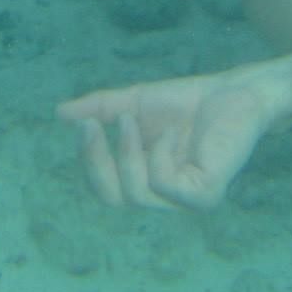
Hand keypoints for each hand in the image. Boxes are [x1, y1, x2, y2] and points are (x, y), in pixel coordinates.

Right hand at [58, 65, 278, 210]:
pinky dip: (159, 154)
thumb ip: (101, 110)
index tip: (84, 126)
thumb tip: (59, 113)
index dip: (89, 162)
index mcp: (146, 181)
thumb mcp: (134, 104)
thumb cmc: (187, 102)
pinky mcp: (205, 196)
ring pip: (136, 194)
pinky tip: (172, 133)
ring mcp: (185, 200)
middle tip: (93, 126)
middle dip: (97, 163)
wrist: (232, 91)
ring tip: (132, 119)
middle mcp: (164, 198)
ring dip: (128, 152)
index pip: (105, 189)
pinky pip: (165, 185)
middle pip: (113, 198)